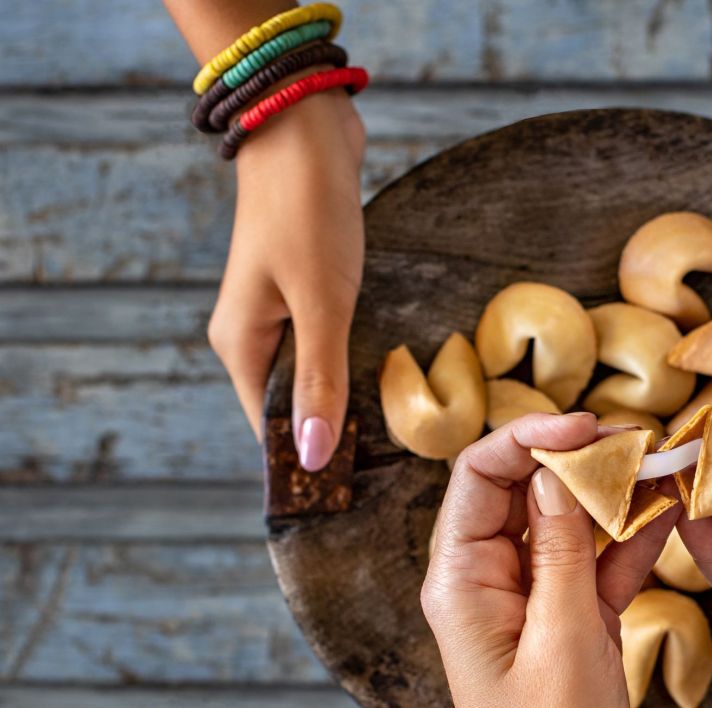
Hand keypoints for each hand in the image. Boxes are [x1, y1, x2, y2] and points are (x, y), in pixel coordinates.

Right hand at [206, 87, 364, 468]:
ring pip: (309, 372)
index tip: (350, 498)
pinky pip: (325, 339)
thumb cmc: (308, 215)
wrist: (305, 128)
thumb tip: (314, 455)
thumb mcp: (320, 305)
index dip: (306, 460)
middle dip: (330, 433)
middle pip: (288, 404)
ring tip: (392, 435)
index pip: (268, 427)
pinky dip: (349, 360)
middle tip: (387, 470)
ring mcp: (278, 308)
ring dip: (343, 397)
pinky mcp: (304, 285)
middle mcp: (252, 333)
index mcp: (241, 345)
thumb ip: (319, 380)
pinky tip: (383, 377)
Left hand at [422, 414, 677, 707]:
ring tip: (666, 464)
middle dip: (582, 458)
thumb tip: (558, 469)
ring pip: (568, 522)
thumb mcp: (564, 640)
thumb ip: (562, 548)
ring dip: (614, 493)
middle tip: (642, 440)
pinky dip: (630, 538)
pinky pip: (596, 563)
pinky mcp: (569, 621)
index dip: (531, 436)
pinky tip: (670, 511)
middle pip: (526, 489)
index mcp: (463, 581)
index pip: (481, 475)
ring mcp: (531, 600)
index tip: (590, 421)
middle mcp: (489, 581)